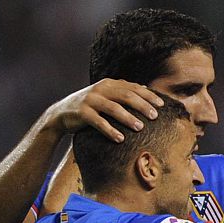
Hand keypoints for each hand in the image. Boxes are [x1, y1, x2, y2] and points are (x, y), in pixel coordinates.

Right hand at [46, 79, 163, 140]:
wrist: (61, 114)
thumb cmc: (90, 105)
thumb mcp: (106, 95)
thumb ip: (123, 91)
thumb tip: (146, 87)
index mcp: (109, 84)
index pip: (133, 88)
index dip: (148, 95)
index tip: (162, 105)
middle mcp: (100, 89)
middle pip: (126, 96)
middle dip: (142, 106)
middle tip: (155, 116)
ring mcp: (90, 100)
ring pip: (113, 108)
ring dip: (128, 118)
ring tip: (140, 128)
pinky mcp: (81, 113)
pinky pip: (98, 122)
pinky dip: (110, 130)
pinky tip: (120, 139)